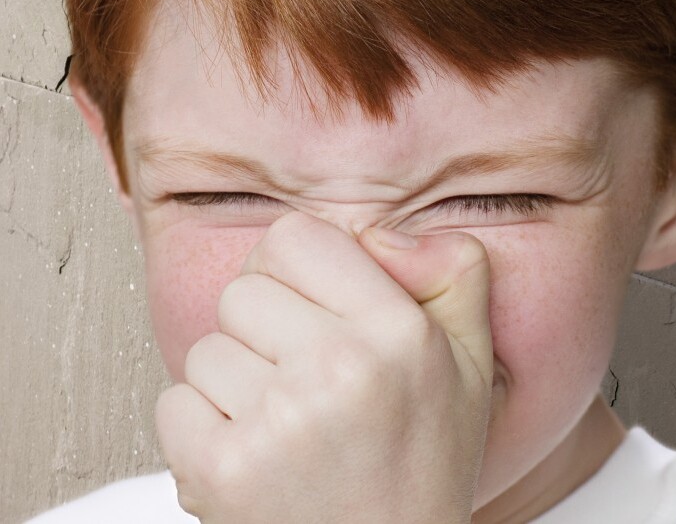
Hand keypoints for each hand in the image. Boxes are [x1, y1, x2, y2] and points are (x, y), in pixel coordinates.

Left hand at [156, 211, 492, 522]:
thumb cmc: (421, 460)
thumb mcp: (470, 356)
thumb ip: (451, 270)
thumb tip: (380, 233)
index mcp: (395, 332)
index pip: (292, 237)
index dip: (290, 265)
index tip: (306, 302)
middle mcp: (336, 369)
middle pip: (241, 290)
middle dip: (263, 324)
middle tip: (304, 373)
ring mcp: (276, 422)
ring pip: (206, 348)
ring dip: (235, 380)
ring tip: (286, 422)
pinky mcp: (222, 471)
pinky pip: (174, 401)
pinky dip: (201, 424)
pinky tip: (253, 451)